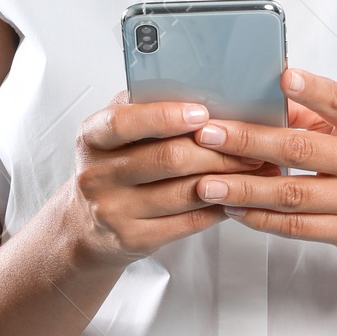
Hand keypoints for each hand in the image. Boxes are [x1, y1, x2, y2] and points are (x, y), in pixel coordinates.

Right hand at [65, 95, 230, 266]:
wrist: (87, 225)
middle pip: (167, 159)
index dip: (165, 116)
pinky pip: (189, 221)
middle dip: (215, 151)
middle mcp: (96, 175)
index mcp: (91, 138)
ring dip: (225, 179)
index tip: (202, 114)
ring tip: (249, 168)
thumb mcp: (115, 132)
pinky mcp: (134, 238)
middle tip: (246, 146)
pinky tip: (232, 195)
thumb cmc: (113, 166)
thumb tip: (204, 97)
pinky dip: (217, 206)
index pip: (123, 122)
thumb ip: (146, 108)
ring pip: (185, 192)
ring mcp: (113, 211)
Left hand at [190, 68, 336, 250]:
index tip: (282, 77)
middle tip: (208, 135)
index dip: (313, 90)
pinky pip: (296, 227)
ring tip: (208, 183)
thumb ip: (310, 113)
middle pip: (303, 150)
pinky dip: (260, 218)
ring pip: (293, 195)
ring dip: (244, 188)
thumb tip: (257, 94)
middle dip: (250, 142)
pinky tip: (233, 209)